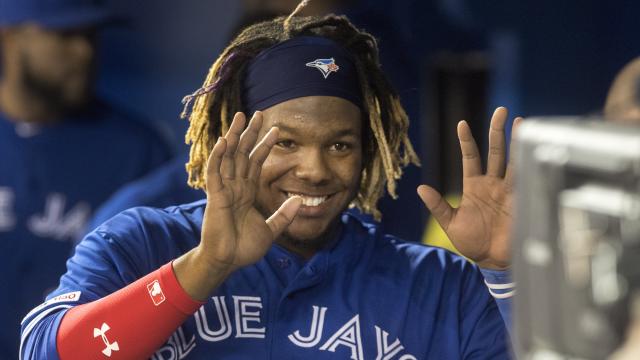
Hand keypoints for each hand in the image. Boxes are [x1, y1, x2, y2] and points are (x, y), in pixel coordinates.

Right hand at [175, 112, 301, 299]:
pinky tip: (224, 141)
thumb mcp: (271, 230)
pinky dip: (219, 157)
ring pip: (228, 157)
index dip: (264, 146)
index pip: (256, 163)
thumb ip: (284, 215)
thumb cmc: (244, 248)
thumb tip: (301, 202)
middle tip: (259, 113)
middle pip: (242, 153)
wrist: (228, 262)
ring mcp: (224, 190)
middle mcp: (235, 187)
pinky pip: (215, 173)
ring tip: (241, 117)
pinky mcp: (215, 197)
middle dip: (250, 133)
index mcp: (246, 192)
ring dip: (234, 136)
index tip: (276, 130)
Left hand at [417, 107, 520, 269]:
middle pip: (496, 151)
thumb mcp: (450, 224)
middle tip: (502, 110)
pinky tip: (535, 149)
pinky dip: (530, 166)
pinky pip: (526, 180)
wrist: (492, 262)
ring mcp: (509, 190)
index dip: (467, 140)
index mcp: (474, 186)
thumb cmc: (472, 243)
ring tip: (522, 122)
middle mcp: (493, 184)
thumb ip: (438, 206)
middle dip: (498, 131)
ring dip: (518, 142)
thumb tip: (420, 188)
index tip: (462, 123)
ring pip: (514, 160)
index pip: (471, 157)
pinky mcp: (522, 201)